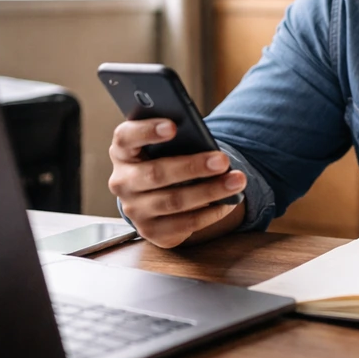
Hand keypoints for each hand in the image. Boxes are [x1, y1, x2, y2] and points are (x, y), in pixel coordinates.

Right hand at [107, 119, 246, 247]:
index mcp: (123, 151)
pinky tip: (228, 203)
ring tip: (236, 181)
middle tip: (223, 160)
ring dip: (210, 191)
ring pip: (173, 201)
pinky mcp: (150, 231)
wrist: (158, 194)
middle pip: (155, 174)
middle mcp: (122, 181)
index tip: (173, 126)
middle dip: (193, 167)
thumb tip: (206, 144)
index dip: (147, 130)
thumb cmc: (167, 158)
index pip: (126, 137)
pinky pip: (183, 224)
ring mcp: (134, 209)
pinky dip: (210, 213)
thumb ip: (178, 139)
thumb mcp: (167, 145)